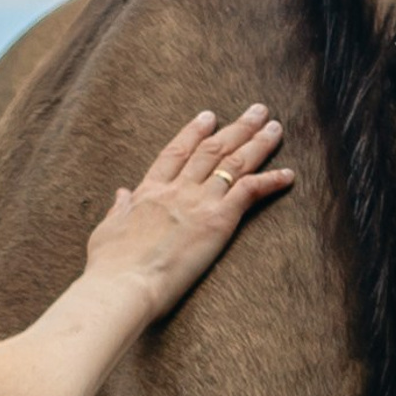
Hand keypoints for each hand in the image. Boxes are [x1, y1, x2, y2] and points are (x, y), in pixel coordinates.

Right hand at [83, 105, 292, 321]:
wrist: (122, 283)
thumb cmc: (109, 267)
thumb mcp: (106, 231)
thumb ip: (116, 210)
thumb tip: (121, 194)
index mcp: (149, 192)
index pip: (176, 153)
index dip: (193, 133)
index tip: (208, 117)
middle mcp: (177, 189)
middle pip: (212, 150)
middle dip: (236, 128)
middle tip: (256, 112)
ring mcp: (198, 202)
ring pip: (234, 162)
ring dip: (258, 143)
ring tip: (275, 127)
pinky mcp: (217, 220)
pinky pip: (250, 191)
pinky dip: (271, 180)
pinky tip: (289, 175)